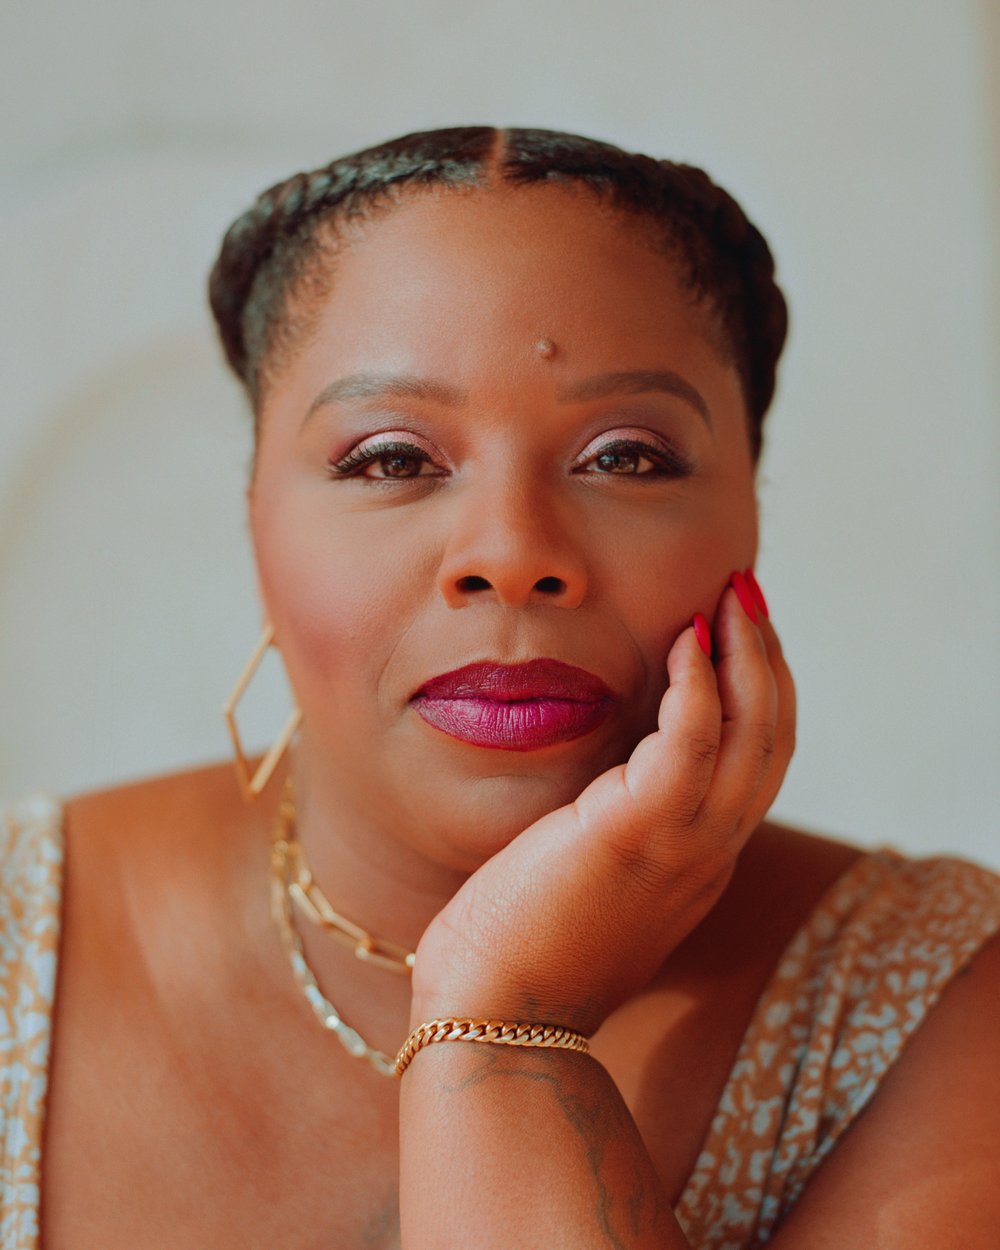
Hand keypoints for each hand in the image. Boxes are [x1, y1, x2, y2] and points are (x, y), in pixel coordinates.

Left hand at [410, 573, 795, 1035]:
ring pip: (753, 734)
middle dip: (769, 659)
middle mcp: (709, 853)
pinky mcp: (638, 833)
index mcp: (697, 862)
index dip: (759, 694)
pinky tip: (686, 638)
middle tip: (747, 594)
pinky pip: (693, 740)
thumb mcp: (590, 879)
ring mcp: (684, 846)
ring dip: (750, 654)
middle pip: (772, 740)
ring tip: (730, 594)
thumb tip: (604, 779)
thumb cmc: (519, 945)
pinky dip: (701, 683)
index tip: (738, 634)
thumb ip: (616, 829)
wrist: (492, 1016)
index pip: (755, 765)